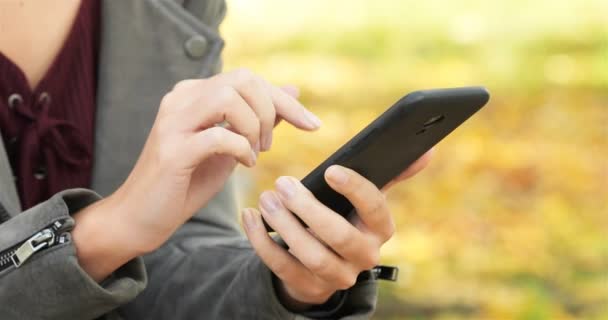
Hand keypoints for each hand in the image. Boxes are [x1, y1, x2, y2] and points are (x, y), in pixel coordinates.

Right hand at [73, 69, 319, 280]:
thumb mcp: (231, 147)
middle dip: (271, 110)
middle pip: (242, 79)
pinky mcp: (172, 150)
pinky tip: (243, 164)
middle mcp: (181, 99)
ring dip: (254, 126)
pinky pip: (218, 135)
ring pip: (229, 97)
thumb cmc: (187, 182)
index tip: (313, 125)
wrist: (141, 217)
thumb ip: (258, 118)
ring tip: (254, 152)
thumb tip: (292, 92)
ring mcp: (173, 122)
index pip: (249, 79)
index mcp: (194, 94)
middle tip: (268, 144)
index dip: (286, 100)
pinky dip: (240, 149)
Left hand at [242, 153, 431, 308]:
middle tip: (283, 183)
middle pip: (338, 236)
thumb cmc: (345, 216)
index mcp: (381, 229)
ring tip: (265, 198)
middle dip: (308, 208)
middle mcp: (364, 256)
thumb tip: (427, 149)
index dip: (355, 190)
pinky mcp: (308, 287)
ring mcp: (337, 276)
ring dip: (284, 224)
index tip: (331, 170)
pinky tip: (249, 216)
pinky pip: (281, 267)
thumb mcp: (365, 198)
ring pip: (309, 254)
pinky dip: (261, 240)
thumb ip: (391, 173)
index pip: (376, 210)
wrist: (323, 262)